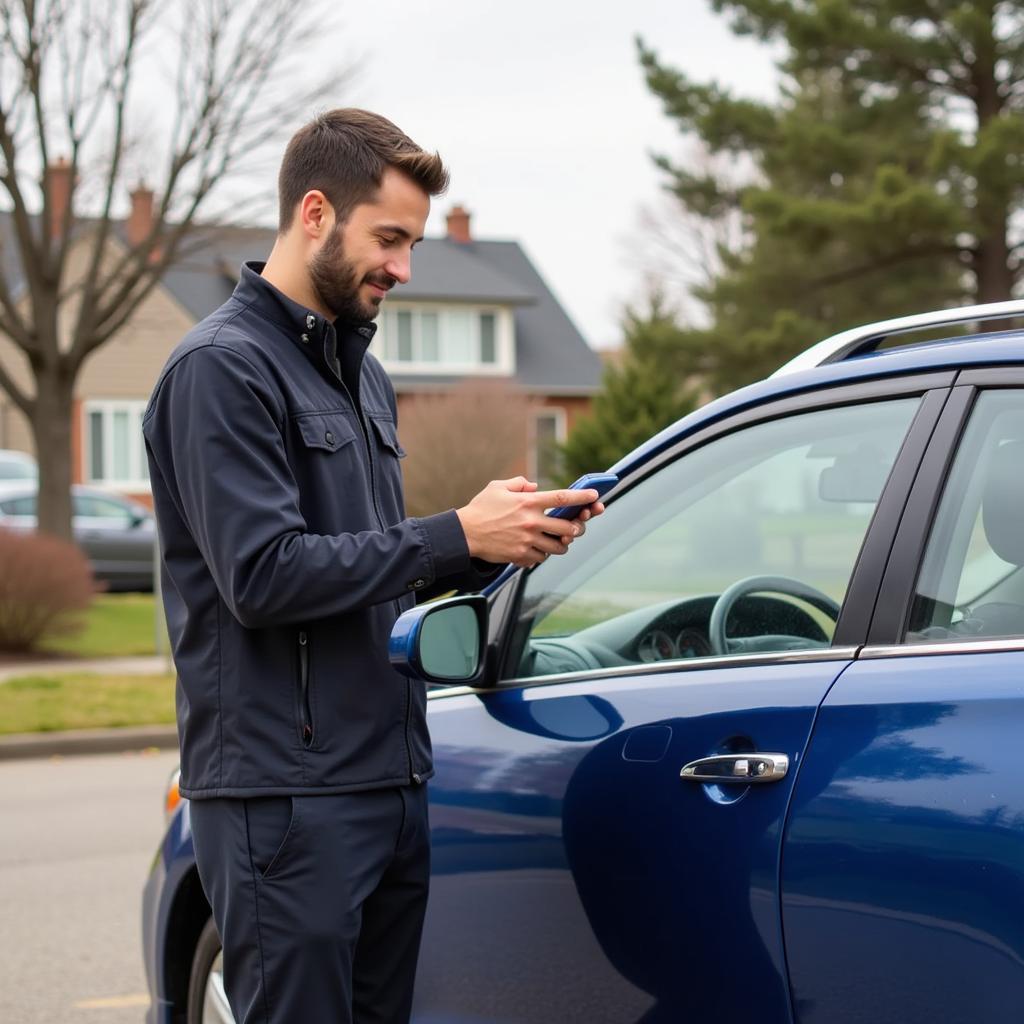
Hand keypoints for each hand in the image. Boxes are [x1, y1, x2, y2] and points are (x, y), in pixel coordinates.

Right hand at [456, 477, 602, 566]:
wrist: (464, 534)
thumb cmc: (481, 509)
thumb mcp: (498, 487)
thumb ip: (520, 484)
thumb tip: (535, 487)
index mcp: (528, 502)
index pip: (562, 498)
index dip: (582, 497)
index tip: (595, 496)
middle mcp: (531, 521)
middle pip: (568, 528)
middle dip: (577, 528)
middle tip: (576, 528)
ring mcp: (527, 540)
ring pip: (558, 547)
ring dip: (561, 544)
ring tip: (558, 541)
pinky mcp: (521, 555)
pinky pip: (541, 558)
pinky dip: (542, 554)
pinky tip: (536, 549)